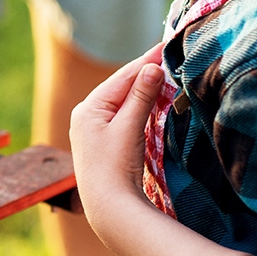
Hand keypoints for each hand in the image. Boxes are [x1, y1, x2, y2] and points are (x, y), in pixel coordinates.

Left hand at [68, 45, 164, 246]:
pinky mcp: (105, 143)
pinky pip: (124, 116)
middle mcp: (87, 115)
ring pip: (124, 101)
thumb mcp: (129, 128)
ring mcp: (94, 130)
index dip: (145, 62)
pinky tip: (153, 101)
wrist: (108, 210)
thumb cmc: (115, 167)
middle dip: (145, 73)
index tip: (164, 45)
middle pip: (121, 87)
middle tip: (168, 55)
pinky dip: (140, 107)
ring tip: (165, 72)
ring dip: (144, 89)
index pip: (122, 77)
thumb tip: (152, 67)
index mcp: (88, 108)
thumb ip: (141, 97)